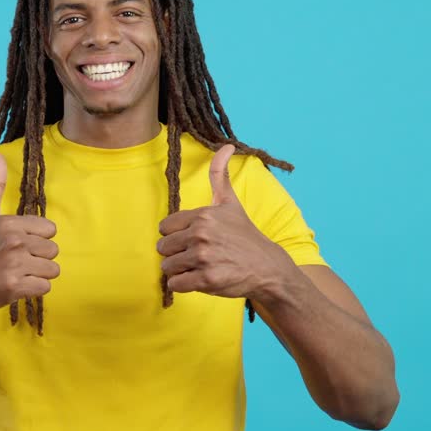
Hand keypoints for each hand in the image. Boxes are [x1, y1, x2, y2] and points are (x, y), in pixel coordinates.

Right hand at [0, 153, 59, 315]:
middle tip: (17, 262)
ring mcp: (14, 265)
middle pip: (53, 250)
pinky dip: (33, 290)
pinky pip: (45, 287)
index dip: (38, 239)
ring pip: (52, 269)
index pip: (50, 229)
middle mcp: (13, 241)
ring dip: (38, 275)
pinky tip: (16, 286)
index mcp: (9, 223)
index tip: (20, 244)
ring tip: (17, 273)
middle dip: (39, 258)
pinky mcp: (14, 287)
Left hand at [157, 144, 287, 297]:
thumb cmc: (244, 235)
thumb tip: (226, 145)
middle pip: (163, 248)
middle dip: (176, 254)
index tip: (192, 239)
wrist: (267, 267)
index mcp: (202, 215)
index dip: (176, 236)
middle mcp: (201, 234)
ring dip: (179, 270)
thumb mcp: (231, 203)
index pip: (164, 228)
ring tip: (199, 267)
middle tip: (197, 256)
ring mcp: (203, 257)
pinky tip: (200, 279)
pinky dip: (183, 285)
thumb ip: (220, 175)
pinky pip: (175, 284)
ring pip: (167, 266)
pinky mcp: (206, 279)